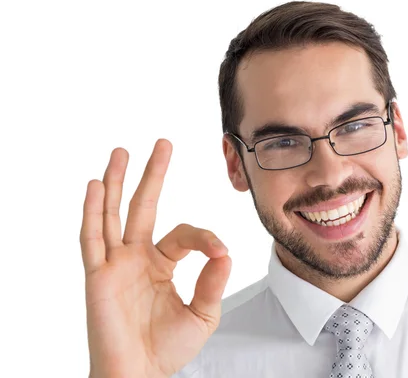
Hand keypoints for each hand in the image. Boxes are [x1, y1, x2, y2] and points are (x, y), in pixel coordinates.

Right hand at [80, 138, 231, 377]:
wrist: (139, 375)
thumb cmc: (167, 349)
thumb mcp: (203, 314)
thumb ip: (213, 282)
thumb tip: (225, 251)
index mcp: (161, 264)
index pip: (184, 234)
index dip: (204, 237)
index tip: (219, 251)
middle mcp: (137, 258)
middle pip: (143, 207)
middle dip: (153, 175)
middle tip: (163, 144)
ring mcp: (115, 264)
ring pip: (113, 215)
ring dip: (117, 182)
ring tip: (121, 152)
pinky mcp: (97, 275)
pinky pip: (92, 238)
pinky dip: (92, 212)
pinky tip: (95, 185)